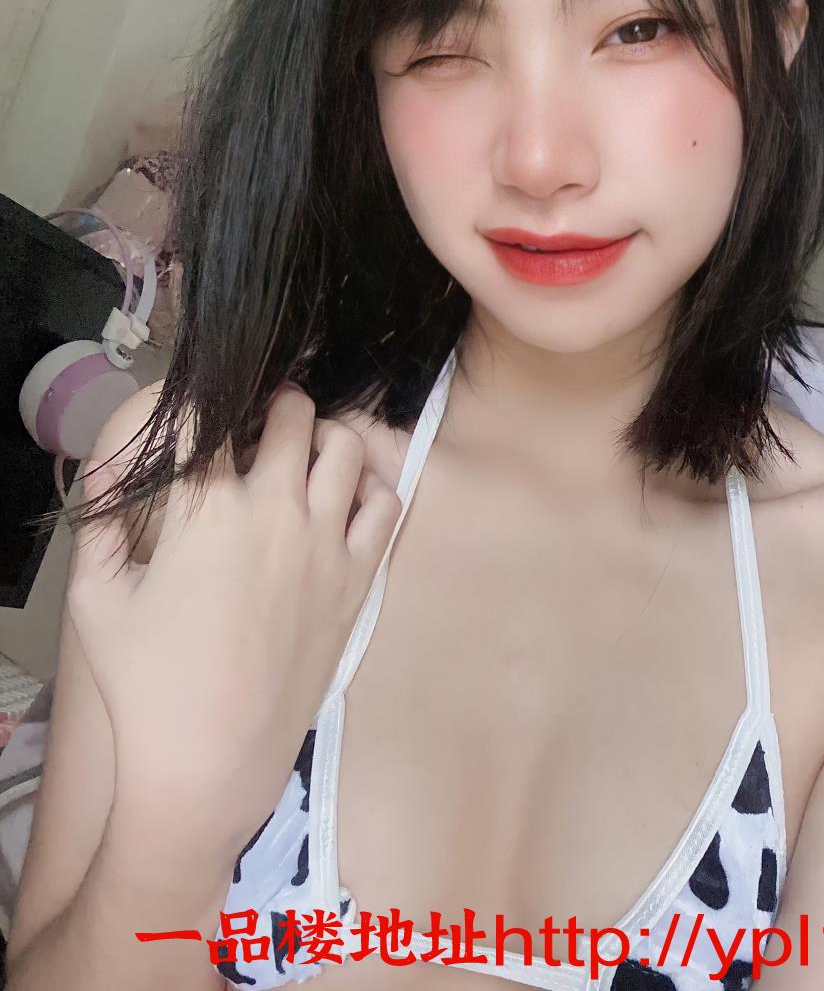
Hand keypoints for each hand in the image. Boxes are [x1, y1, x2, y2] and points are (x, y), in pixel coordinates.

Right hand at [67, 383, 401, 854]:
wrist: (212, 761)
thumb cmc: (145, 685)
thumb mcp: (95, 600)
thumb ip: (100, 526)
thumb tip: (109, 472)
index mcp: (205, 509)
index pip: (210, 415)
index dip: (203, 403)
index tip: (201, 417)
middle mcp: (275, 510)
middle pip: (289, 411)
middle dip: (269, 406)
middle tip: (255, 429)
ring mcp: (326, 542)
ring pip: (345, 446)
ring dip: (321, 436)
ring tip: (301, 456)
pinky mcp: (359, 577)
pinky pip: (385, 503)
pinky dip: (367, 488)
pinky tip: (340, 502)